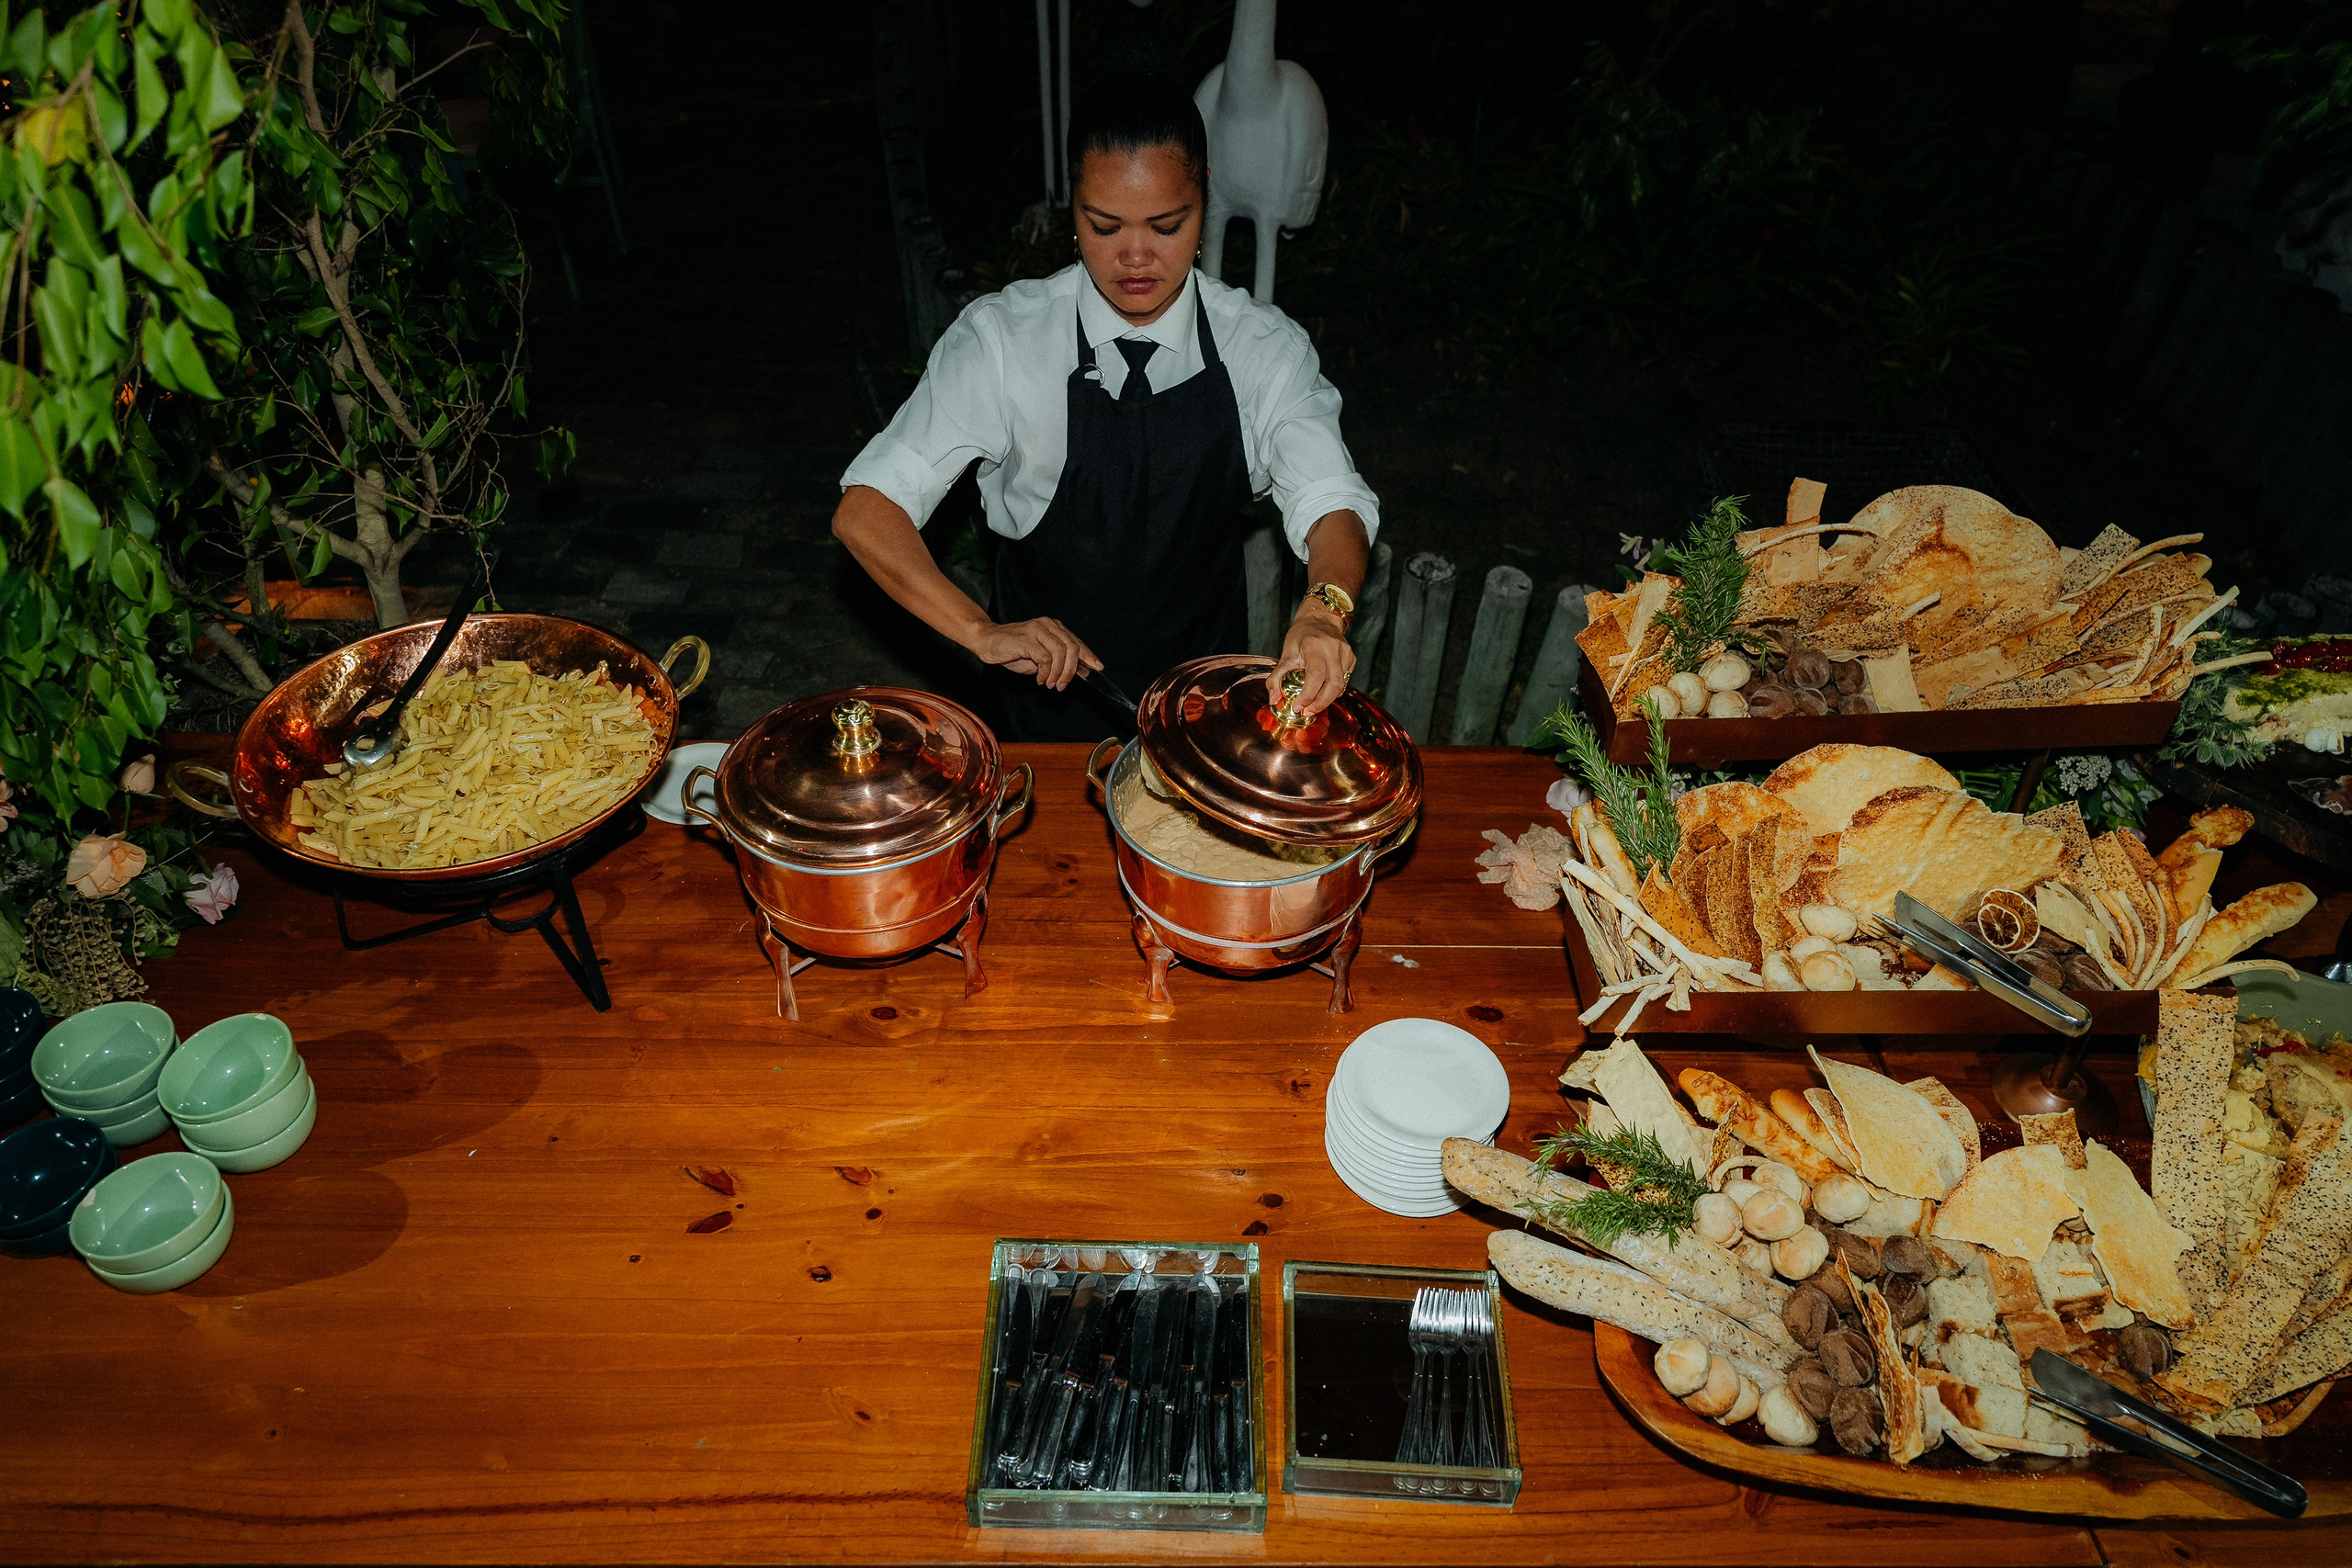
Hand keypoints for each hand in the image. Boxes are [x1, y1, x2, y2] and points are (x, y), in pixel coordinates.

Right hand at [970, 617, 1101, 689]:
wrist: (987, 641)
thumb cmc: (1013, 650)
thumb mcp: (1040, 657)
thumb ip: (1058, 661)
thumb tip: (1079, 672)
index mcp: (1054, 628)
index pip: (1076, 642)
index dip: (1088, 656)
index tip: (1097, 668)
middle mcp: (1047, 625)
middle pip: (1072, 647)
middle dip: (1071, 670)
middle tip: (1063, 685)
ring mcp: (1037, 630)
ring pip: (1060, 652)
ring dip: (1058, 672)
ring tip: (1052, 684)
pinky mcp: (1026, 638)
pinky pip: (1044, 657)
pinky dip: (1045, 672)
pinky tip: (1040, 679)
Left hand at [1271, 607, 1354, 714]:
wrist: (1319, 619)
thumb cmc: (1301, 635)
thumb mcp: (1285, 653)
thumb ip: (1276, 677)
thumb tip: (1274, 700)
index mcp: (1315, 645)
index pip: (1316, 676)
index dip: (1308, 695)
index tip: (1298, 707)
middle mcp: (1333, 648)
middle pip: (1334, 684)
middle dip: (1320, 703)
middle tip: (1307, 712)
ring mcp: (1345, 653)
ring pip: (1341, 685)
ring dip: (1327, 699)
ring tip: (1314, 705)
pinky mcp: (1351, 658)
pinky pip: (1345, 680)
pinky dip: (1334, 690)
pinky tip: (1323, 692)